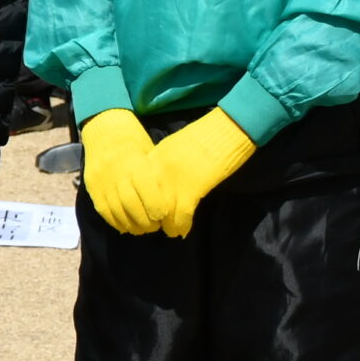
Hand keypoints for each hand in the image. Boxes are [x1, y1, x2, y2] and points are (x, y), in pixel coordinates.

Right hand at [79, 109, 159, 234]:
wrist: (105, 130)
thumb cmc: (135, 142)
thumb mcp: (150, 154)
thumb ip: (155, 178)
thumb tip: (169, 203)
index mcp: (136, 163)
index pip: (147, 192)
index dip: (157, 209)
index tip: (164, 217)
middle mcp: (117, 173)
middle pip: (131, 205)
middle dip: (145, 222)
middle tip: (154, 227)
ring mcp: (102, 181)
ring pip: (117, 211)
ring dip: (131, 225)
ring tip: (141, 229)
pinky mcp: (92, 186)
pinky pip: (103, 210)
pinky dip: (115, 222)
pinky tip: (125, 226)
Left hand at [126, 108, 255, 238]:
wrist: (225, 129)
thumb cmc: (202, 137)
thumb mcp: (170, 148)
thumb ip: (158, 164)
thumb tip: (153, 183)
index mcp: (151, 159)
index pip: (134, 188)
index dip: (136, 205)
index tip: (140, 215)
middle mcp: (157, 171)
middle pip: (143, 203)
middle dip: (147, 219)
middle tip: (152, 228)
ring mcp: (172, 180)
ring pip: (161, 214)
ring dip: (166, 226)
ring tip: (170, 231)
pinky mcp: (191, 188)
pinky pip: (181, 215)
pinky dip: (181, 226)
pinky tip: (182, 231)